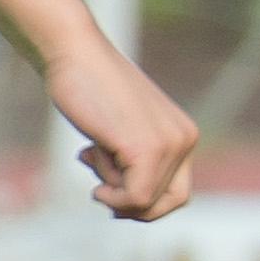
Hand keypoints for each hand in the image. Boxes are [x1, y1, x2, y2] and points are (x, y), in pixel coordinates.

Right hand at [44, 32, 196, 221]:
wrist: (74, 53)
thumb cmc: (89, 89)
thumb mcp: (122, 130)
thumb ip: (134, 160)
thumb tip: (126, 207)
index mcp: (184, 135)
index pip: (176, 194)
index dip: (141, 203)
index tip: (106, 186)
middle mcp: (185, 140)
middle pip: (166, 203)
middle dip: (129, 203)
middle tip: (98, 180)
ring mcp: (169, 145)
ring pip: (146, 203)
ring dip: (112, 189)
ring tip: (93, 150)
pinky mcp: (146, 148)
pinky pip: (135, 197)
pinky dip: (110, 193)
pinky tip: (90, 156)